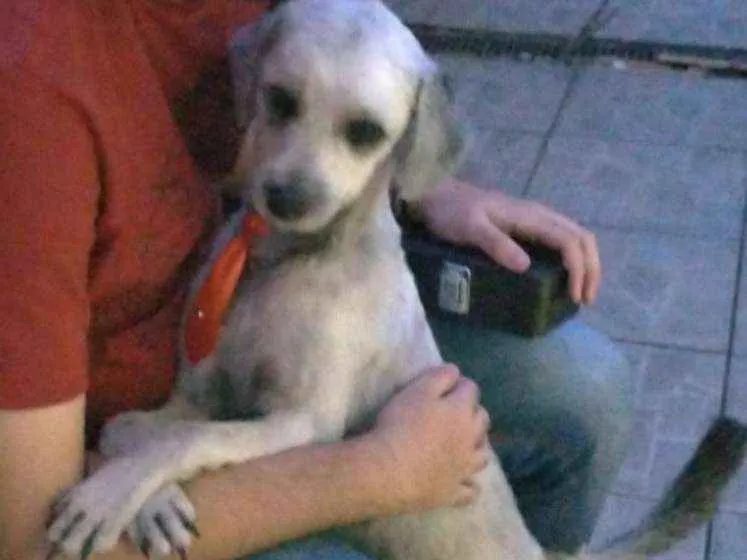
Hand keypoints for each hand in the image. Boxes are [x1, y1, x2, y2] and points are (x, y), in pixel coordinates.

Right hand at [369, 364, 489, 513]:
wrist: (389, 470)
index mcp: (461, 411)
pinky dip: (470, 483)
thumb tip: (456, 372)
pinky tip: (464, 480)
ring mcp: (464, 468)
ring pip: (482, 454)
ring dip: (477, 446)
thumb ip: (440, 377)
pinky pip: (471, 489)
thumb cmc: (400, 424)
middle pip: (482, 420)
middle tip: (455, 412)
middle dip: (473, 412)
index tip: (448, 385)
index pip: (471, 389)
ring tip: (464, 444)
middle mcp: (470, 439)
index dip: (460, 385)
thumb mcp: (417, 390)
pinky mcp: (454, 492)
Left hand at [416, 178, 600, 303]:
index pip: (570, 241)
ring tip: (580, 292)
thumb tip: (525, 266)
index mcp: (531, 216)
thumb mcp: (470, 228)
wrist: (436, 196)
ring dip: (585, 264)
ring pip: (575, 238)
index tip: (575, 296)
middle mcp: (539, 216)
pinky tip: (562, 278)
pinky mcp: (526, 227)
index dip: (580, 269)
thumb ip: (496, 243)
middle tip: (585, 300)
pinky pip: (560, 241)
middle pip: (583, 238)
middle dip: (591, 269)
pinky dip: (571, 260)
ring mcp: (534, 221)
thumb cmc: (451, 213)